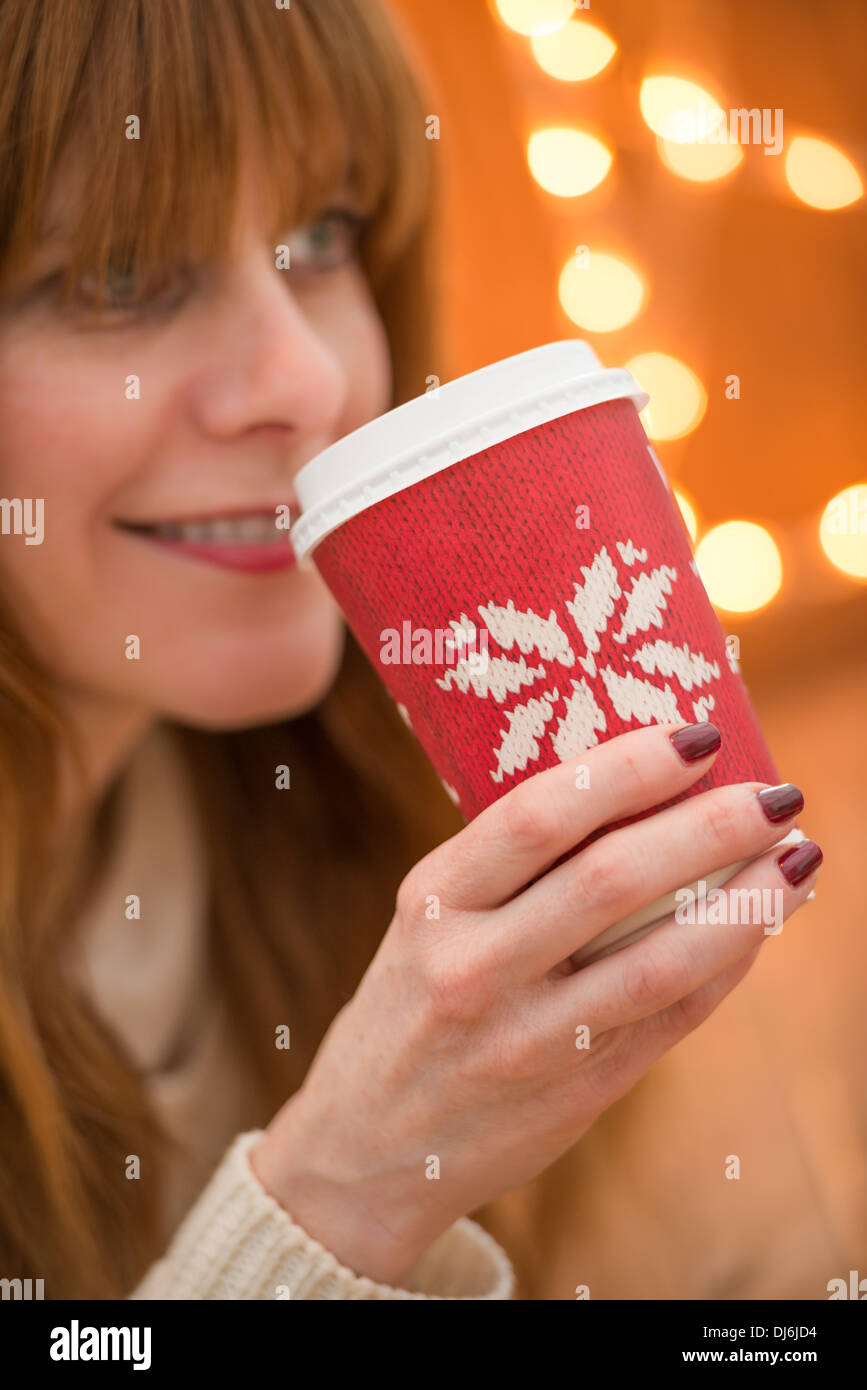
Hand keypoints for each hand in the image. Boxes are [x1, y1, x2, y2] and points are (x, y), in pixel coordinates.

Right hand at [250, 721, 820, 1284]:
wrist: (369, 1149)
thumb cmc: (411, 1005)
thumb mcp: (429, 921)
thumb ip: (512, 867)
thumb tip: (641, 788)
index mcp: (435, 903)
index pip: (536, 817)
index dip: (625, 769)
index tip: (696, 735)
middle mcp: (477, 968)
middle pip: (610, 879)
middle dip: (708, 827)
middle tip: (774, 791)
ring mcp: (529, 1038)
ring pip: (661, 958)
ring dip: (746, 901)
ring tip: (799, 855)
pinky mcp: (579, 1090)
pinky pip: (672, 1015)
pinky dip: (729, 962)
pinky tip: (765, 921)